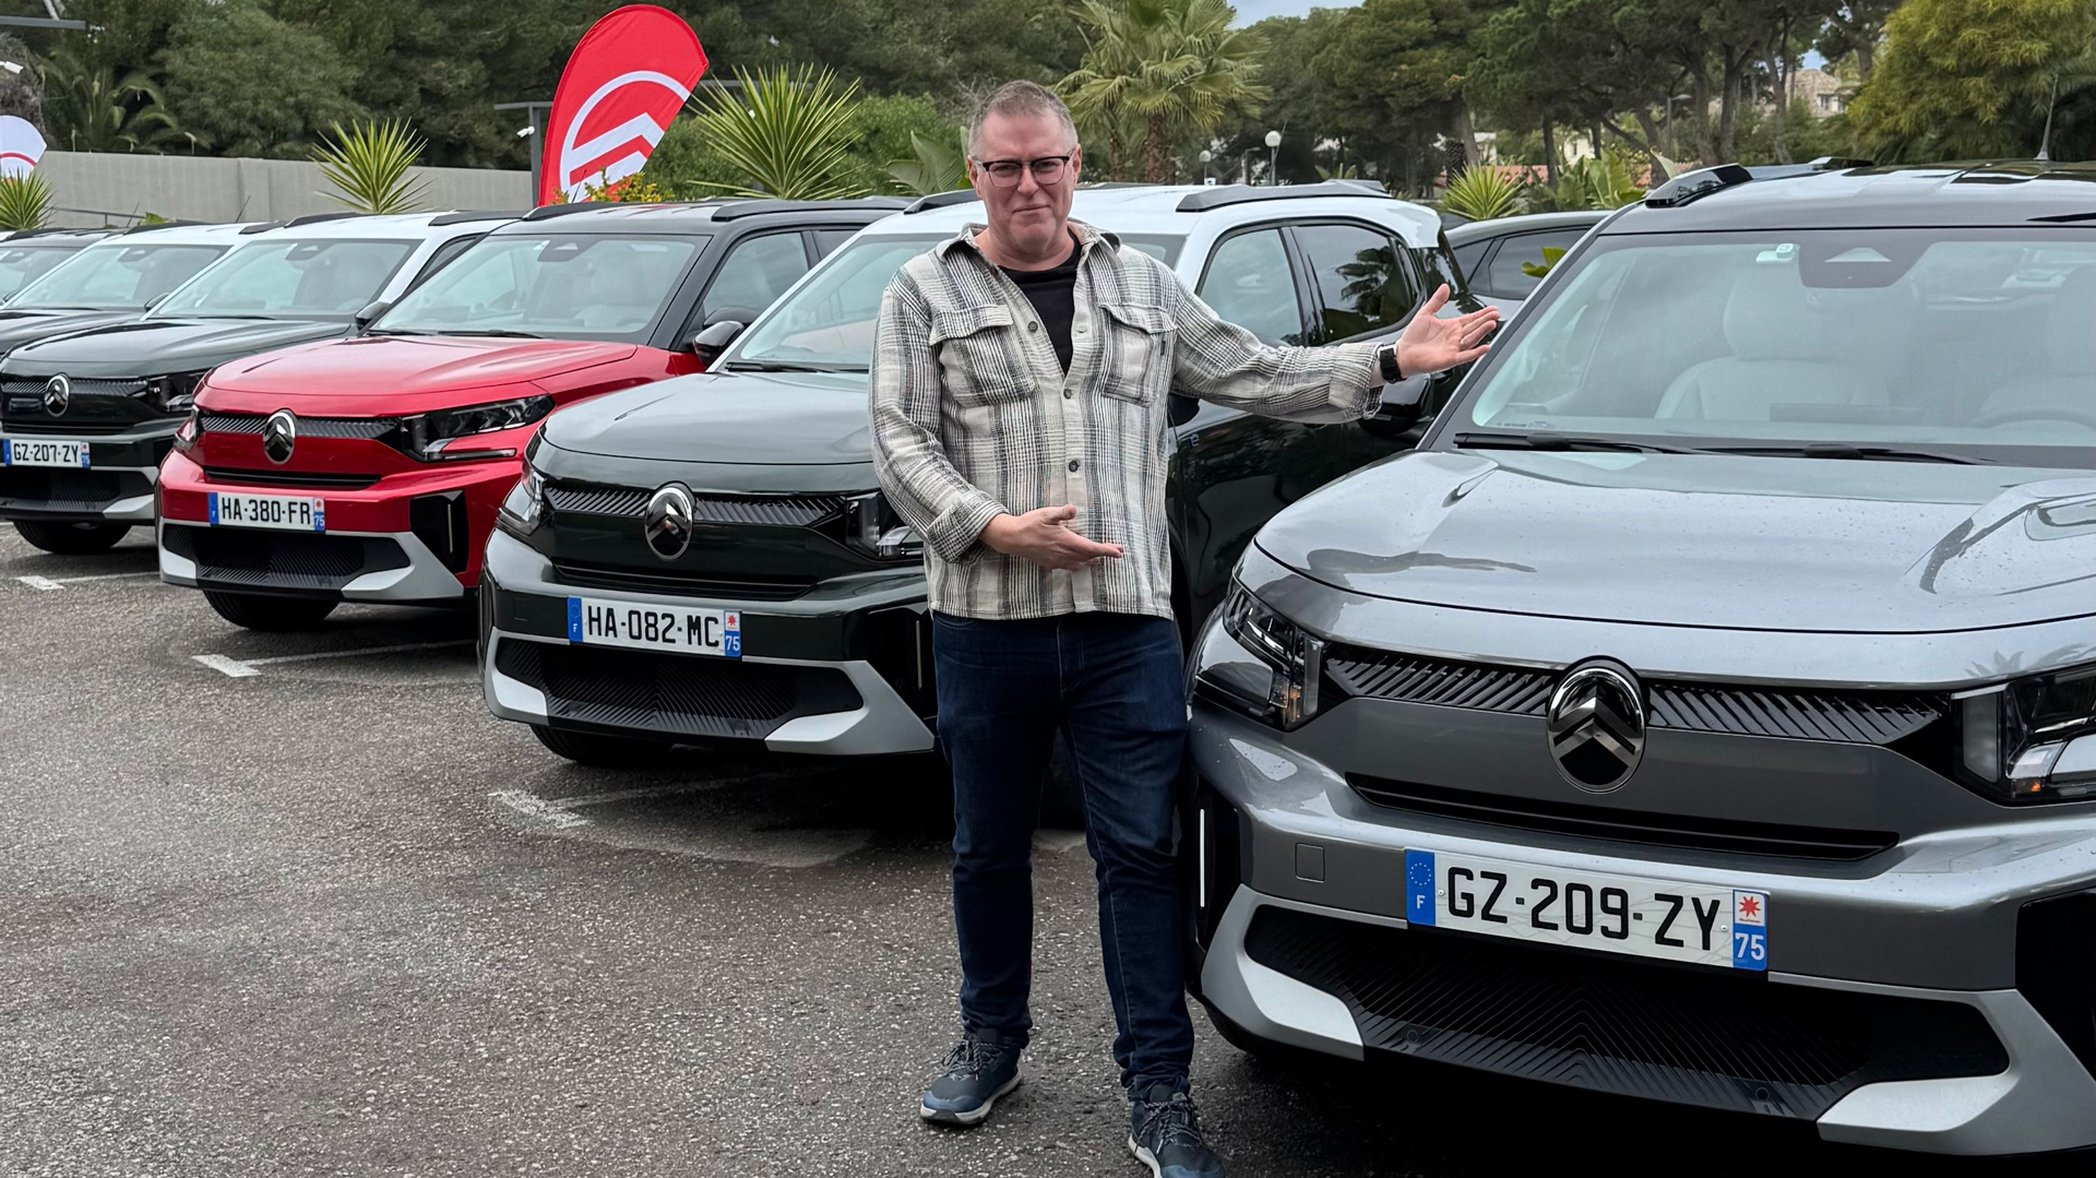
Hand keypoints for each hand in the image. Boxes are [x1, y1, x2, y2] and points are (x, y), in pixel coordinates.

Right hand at [981, 505, 1122, 570]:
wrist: (1012, 538)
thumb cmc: (1029, 524)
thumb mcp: (1046, 514)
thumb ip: (1062, 512)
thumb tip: (1073, 509)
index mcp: (1066, 541)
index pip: (1091, 548)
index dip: (1107, 550)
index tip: (1119, 551)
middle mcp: (1063, 553)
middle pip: (1089, 557)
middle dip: (1104, 555)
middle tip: (1116, 552)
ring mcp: (1057, 560)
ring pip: (1080, 564)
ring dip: (1092, 561)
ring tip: (1100, 558)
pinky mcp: (1050, 563)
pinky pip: (1069, 567)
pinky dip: (1079, 564)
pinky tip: (1080, 562)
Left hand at [1397, 284, 1500, 375]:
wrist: (1403, 354)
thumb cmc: (1413, 337)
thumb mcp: (1425, 313)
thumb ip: (1437, 301)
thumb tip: (1445, 287)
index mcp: (1450, 327)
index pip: (1470, 319)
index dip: (1481, 314)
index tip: (1492, 309)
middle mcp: (1454, 338)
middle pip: (1474, 328)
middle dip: (1485, 320)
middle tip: (1496, 314)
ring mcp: (1453, 348)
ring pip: (1472, 339)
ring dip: (1482, 332)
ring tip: (1492, 324)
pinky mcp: (1449, 359)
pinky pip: (1465, 355)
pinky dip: (1475, 352)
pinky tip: (1485, 347)